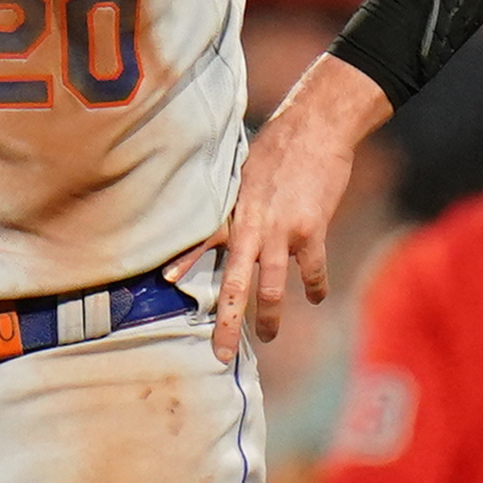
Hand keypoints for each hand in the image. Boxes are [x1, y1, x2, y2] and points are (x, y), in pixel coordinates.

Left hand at [214, 59, 387, 363]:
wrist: (316, 127)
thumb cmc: (276, 148)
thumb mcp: (242, 174)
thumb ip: (233, 207)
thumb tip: (222, 228)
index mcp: (233, 212)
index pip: (201, 241)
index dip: (184, 262)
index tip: (166, 281)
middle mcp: (253, 228)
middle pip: (235, 286)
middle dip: (228, 324)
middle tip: (222, 354)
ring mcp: (283, 233)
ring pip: (273, 289)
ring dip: (270, 318)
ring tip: (268, 336)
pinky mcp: (312, 231)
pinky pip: (313, 270)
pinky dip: (315, 287)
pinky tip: (316, 298)